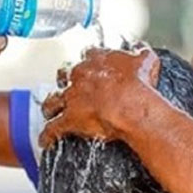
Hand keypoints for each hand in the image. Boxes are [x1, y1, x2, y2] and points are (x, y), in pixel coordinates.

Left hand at [38, 47, 160, 148]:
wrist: (132, 107)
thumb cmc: (138, 86)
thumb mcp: (147, 62)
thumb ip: (143, 54)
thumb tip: (144, 52)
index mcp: (97, 61)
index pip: (88, 55)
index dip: (89, 61)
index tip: (90, 64)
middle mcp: (80, 76)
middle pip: (64, 75)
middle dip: (65, 80)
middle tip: (67, 84)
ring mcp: (72, 98)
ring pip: (53, 100)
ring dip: (51, 106)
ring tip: (49, 110)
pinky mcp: (69, 119)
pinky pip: (53, 128)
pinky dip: (48, 135)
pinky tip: (46, 140)